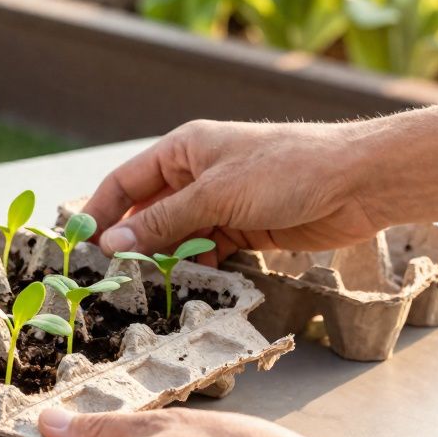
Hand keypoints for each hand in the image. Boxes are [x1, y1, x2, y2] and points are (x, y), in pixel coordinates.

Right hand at [82, 119, 384, 263]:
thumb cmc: (288, 169)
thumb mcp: (216, 195)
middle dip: (129, 241)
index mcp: (183, 149)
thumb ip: (163, 221)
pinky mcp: (244, 228)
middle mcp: (197, 174)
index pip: (125, 182)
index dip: (100, 212)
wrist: (359, 183)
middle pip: (147, 211)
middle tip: (107, 275)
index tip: (78, 245)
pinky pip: (206, 249)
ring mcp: (221, 202)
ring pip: (176, 235)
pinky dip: (195, 266)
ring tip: (143, 287)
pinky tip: (186, 284)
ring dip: (162, 259)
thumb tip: (112, 241)